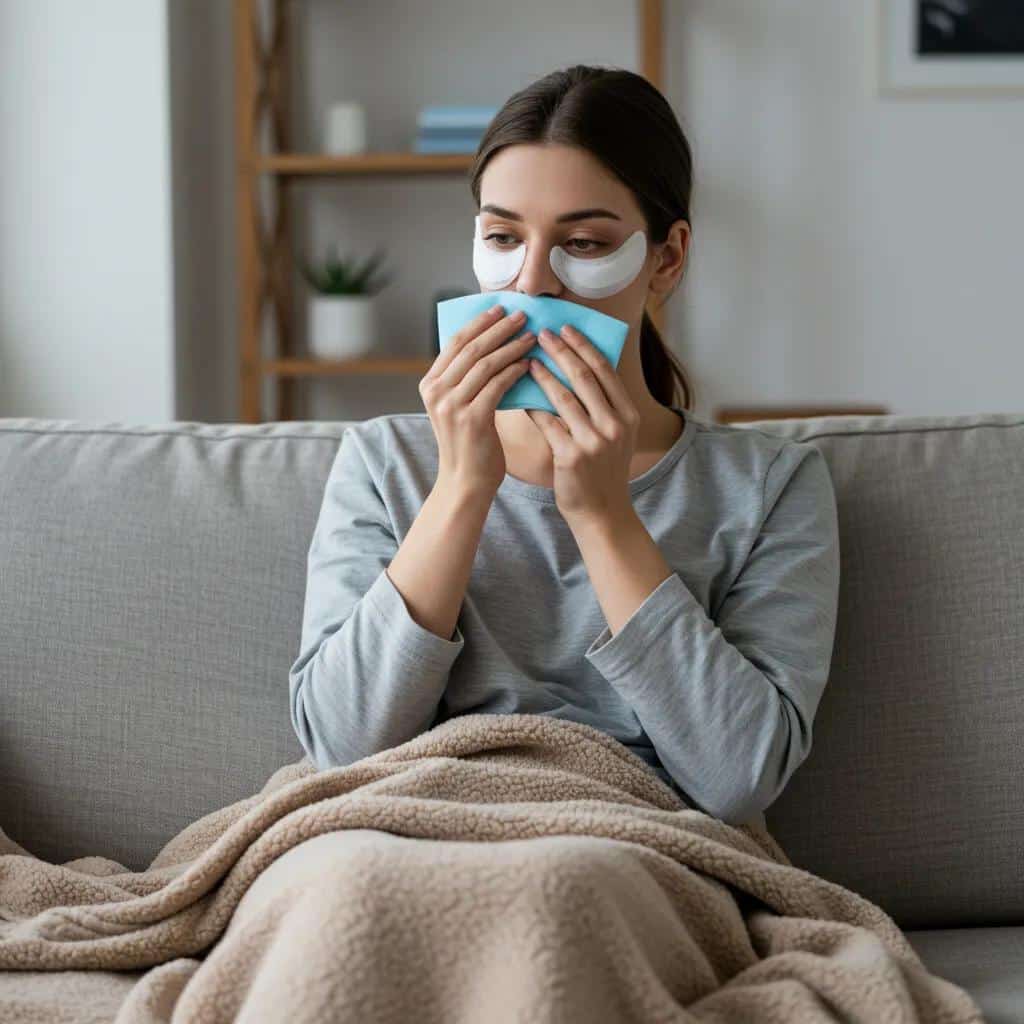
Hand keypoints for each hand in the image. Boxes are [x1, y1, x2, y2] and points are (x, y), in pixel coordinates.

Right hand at [419, 304, 535, 496]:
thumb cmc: (469, 444)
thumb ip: (465, 380)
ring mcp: (452, 405)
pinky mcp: (472, 419)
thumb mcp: (457, 407)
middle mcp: (436, 392)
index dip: (479, 322)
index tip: (500, 309)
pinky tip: (529, 364)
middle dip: (498, 328)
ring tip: (531, 336)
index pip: (455, 342)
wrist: (465, 482)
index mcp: (430, 384)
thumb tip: (490, 345)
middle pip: (471, 348)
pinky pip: (497, 385)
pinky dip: (514, 371)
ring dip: (511, 346)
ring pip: (486, 364)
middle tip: (522, 315)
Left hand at [524, 324, 639, 526]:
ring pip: (562, 397)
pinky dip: (532, 404)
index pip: (605, 370)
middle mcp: (614, 425)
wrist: (601, 512)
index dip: (584, 346)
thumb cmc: (603, 471)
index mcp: (628, 415)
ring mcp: (593, 441)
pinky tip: (519, 392)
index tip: (566, 328)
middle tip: (542, 333)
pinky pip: (546, 422)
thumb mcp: (615, 437)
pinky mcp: (571, 456)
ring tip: (525, 357)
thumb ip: (603, 407)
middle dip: (561, 351)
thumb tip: (577, 369)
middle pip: (584, 377)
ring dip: (542, 374)